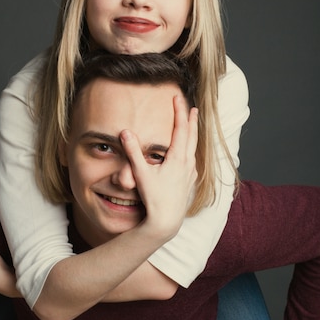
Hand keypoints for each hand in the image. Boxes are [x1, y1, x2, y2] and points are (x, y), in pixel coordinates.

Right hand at [120, 98, 197, 239]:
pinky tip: (189, 153)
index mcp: (177, 158)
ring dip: (193, 134)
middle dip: (191, 119)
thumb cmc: (154, 198)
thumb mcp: (141, 174)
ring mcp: (190, 173)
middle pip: (192, 135)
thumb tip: (125, 131)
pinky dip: (191, 149)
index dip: (179, 111)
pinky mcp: (189, 182)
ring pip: (194, 148)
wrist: (166, 221)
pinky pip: (193, 160)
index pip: (181, 128)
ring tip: (192, 125)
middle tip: (191, 106)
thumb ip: (133, 152)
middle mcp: (187, 164)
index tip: (178, 98)